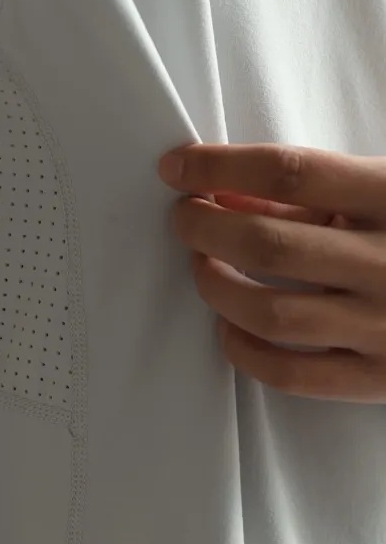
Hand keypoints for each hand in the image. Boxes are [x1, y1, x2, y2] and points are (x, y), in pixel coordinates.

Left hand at [160, 142, 385, 400]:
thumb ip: (319, 189)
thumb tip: (230, 190)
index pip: (291, 173)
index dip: (220, 167)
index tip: (177, 167)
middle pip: (268, 245)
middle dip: (205, 228)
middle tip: (184, 219)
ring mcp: (385, 325)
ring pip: (268, 312)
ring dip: (215, 287)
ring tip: (203, 268)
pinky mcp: (380, 377)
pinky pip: (290, 373)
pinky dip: (244, 351)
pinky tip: (230, 328)